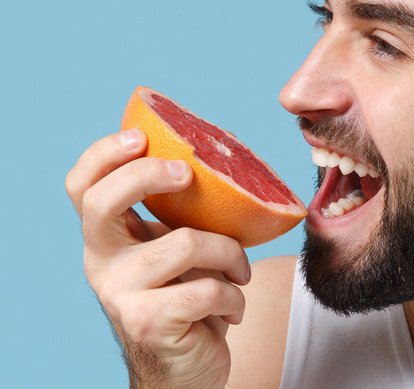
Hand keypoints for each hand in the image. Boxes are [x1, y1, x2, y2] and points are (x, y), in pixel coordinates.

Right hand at [66, 129, 250, 387]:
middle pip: (103, 203)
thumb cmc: (191, 297)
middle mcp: (101, 262)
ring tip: (241, 273)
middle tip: (188, 176)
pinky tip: (233, 308)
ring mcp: (119, 294)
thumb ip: (186, 213)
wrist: (188, 367)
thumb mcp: (183, 250)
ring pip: (185, 243)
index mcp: (108, 238)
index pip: (83, 188)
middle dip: (148, 177)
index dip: (103, 156)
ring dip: (230, 255)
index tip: (141, 137)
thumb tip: (224, 152)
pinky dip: (235, 296)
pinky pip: (207, 289)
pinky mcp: (148, 322)